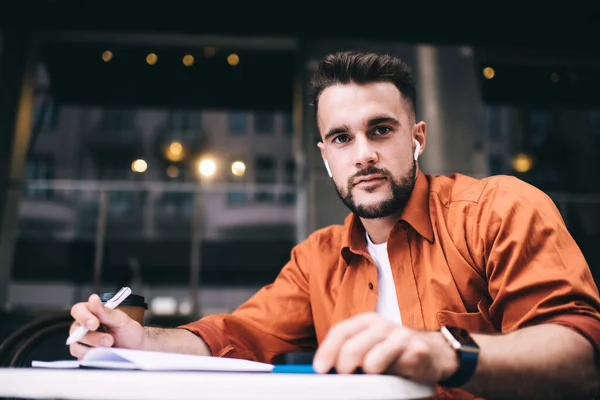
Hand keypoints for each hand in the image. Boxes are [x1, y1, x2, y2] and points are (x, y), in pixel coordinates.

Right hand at [69, 293, 144, 358]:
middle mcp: (84, 328)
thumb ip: (105, 312)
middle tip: (109, 340)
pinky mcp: (86, 356)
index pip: (78, 311)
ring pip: (76, 346)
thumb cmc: (129, 332)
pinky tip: (104, 354)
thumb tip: (93, 298)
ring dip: (93, 348)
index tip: (95, 323)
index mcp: (92, 313)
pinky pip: (81, 358)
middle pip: (75, 331)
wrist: (138, 348)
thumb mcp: (121, 320)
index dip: (84, 317)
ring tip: (110, 347)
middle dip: (93, 337)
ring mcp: (84, 343)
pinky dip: (93, 357)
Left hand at [312, 312, 458, 383]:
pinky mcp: (416, 352)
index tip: (320, 369)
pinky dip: (389, 379)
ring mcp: (400, 336)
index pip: (340, 331)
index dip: (327, 351)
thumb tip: (325, 367)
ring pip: (371, 362)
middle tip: (344, 378)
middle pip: (352, 348)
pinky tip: (395, 374)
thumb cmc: (394, 350)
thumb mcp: (371, 342)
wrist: (434, 351)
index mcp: (367, 321)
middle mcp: (382, 325)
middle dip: (343, 368)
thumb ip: (350, 349)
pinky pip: (393, 370)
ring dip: (367, 375)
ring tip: (374, 375)